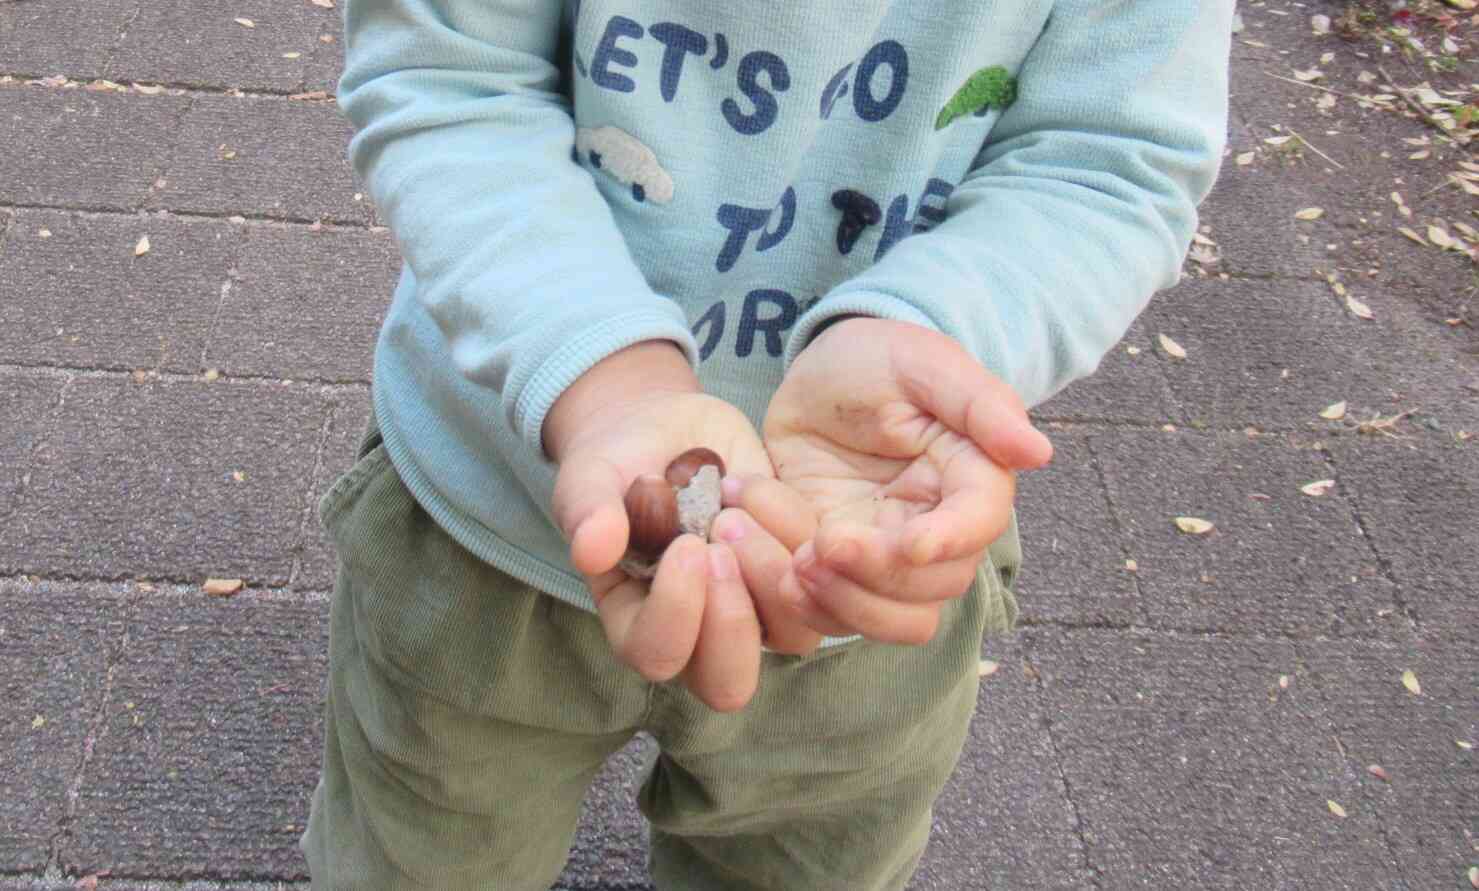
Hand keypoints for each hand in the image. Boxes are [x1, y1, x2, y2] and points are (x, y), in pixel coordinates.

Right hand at [545, 341, 773, 710]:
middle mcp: (699, 632)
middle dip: (732, 618)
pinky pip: (819, 578)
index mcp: (638, 623)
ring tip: (736, 509)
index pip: (658, 656)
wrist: (664, 427)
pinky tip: (752, 484)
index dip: (677, 612)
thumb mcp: (590, 478)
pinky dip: (794, 528)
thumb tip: (590, 551)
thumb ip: (587, 513)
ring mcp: (753, 608)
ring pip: (792, 638)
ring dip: (770, 573)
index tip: (686, 544)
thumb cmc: (617, 463)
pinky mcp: (794, 573)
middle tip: (722, 543)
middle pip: (728, 683)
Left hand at [734, 317, 1052, 644]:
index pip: (977, 526)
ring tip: (787, 559)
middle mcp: (936, 531)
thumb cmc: (878, 359)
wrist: (815, 377)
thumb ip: (980, 403)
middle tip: (818, 545)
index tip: (906, 543)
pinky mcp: (836, 570)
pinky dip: (788, 596)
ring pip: (886, 620)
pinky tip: (755, 546)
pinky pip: (824, 614)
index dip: (946, 542)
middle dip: (873, 576)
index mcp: (970, 479)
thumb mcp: (922, 363)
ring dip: (834, 601)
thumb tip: (1038, 452)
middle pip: (931, 591)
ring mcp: (884, 558)